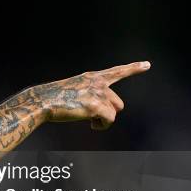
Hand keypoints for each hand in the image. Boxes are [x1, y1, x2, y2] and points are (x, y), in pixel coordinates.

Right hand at [33, 61, 150, 129]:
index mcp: (92, 77)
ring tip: (88, 120)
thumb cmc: (54, 99)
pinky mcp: (96, 105)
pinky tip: (90, 125)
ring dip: (103, 120)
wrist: (43, 101)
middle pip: (118, 103)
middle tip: (92, 117)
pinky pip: (109, 120)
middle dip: (108, 112)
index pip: (117, 72)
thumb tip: (101, 110)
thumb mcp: (74, 90)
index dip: (133, 68)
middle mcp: (98, 83)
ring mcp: (98, 93)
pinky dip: (101, 126)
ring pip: (114, 112)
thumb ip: (90, 95)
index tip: (147, 64)